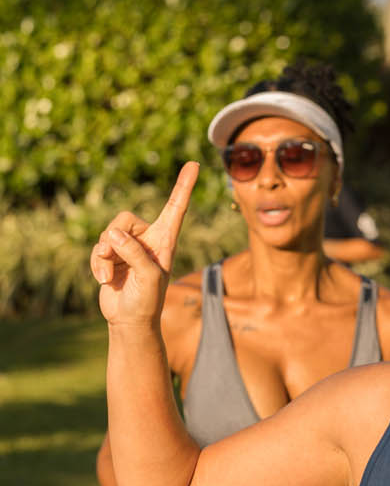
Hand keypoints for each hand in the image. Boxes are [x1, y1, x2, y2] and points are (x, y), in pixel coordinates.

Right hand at [91, 162, 198, 325]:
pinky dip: (98, 264)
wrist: (129, 320)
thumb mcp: (148, 276)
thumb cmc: (147, 301)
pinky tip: (105, 280)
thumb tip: (112, 234)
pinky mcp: (111, 256)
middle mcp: (147, 240)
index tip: (194, 165)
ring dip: (105, 256)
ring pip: (106, 234)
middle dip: (114, 238)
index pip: (176, 208)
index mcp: (165, 241)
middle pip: (123, 219)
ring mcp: (128, 247)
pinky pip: (97, 249)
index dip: (184, 186)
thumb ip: (133, 252)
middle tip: (114, 258)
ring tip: (112, 276)